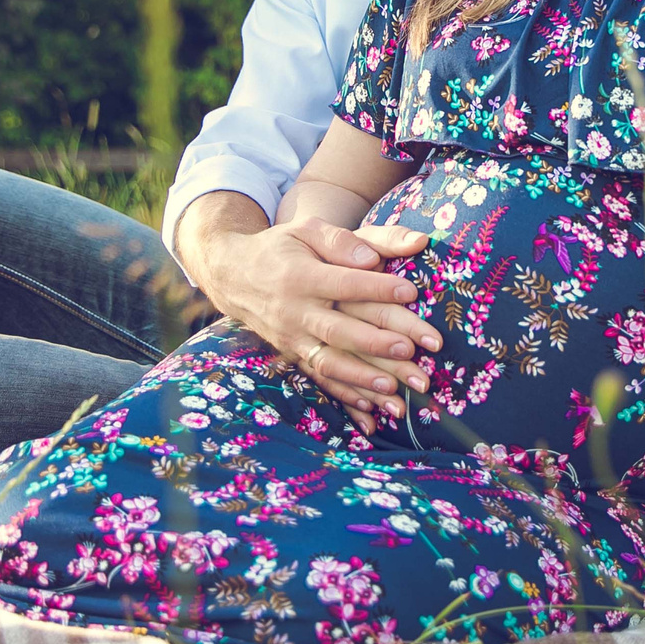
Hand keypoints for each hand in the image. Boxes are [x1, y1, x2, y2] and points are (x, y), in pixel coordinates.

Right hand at [199, 216, 438, 429]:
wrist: (232, 274)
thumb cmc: (281, 248)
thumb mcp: (307, 230)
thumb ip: (344, 239)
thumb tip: (375, 257)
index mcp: (300, 276)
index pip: (344, 284)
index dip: (378, 287)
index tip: (412, 291)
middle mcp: (294, 312)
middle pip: (339, 330)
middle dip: (377, 342)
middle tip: (412, 349)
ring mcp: (291, 339)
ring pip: (329, 362)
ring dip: (362, 378)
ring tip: (396, 389)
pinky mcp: (292, 356)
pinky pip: (319, 380)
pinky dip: (344, 397)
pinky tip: (370, 413)